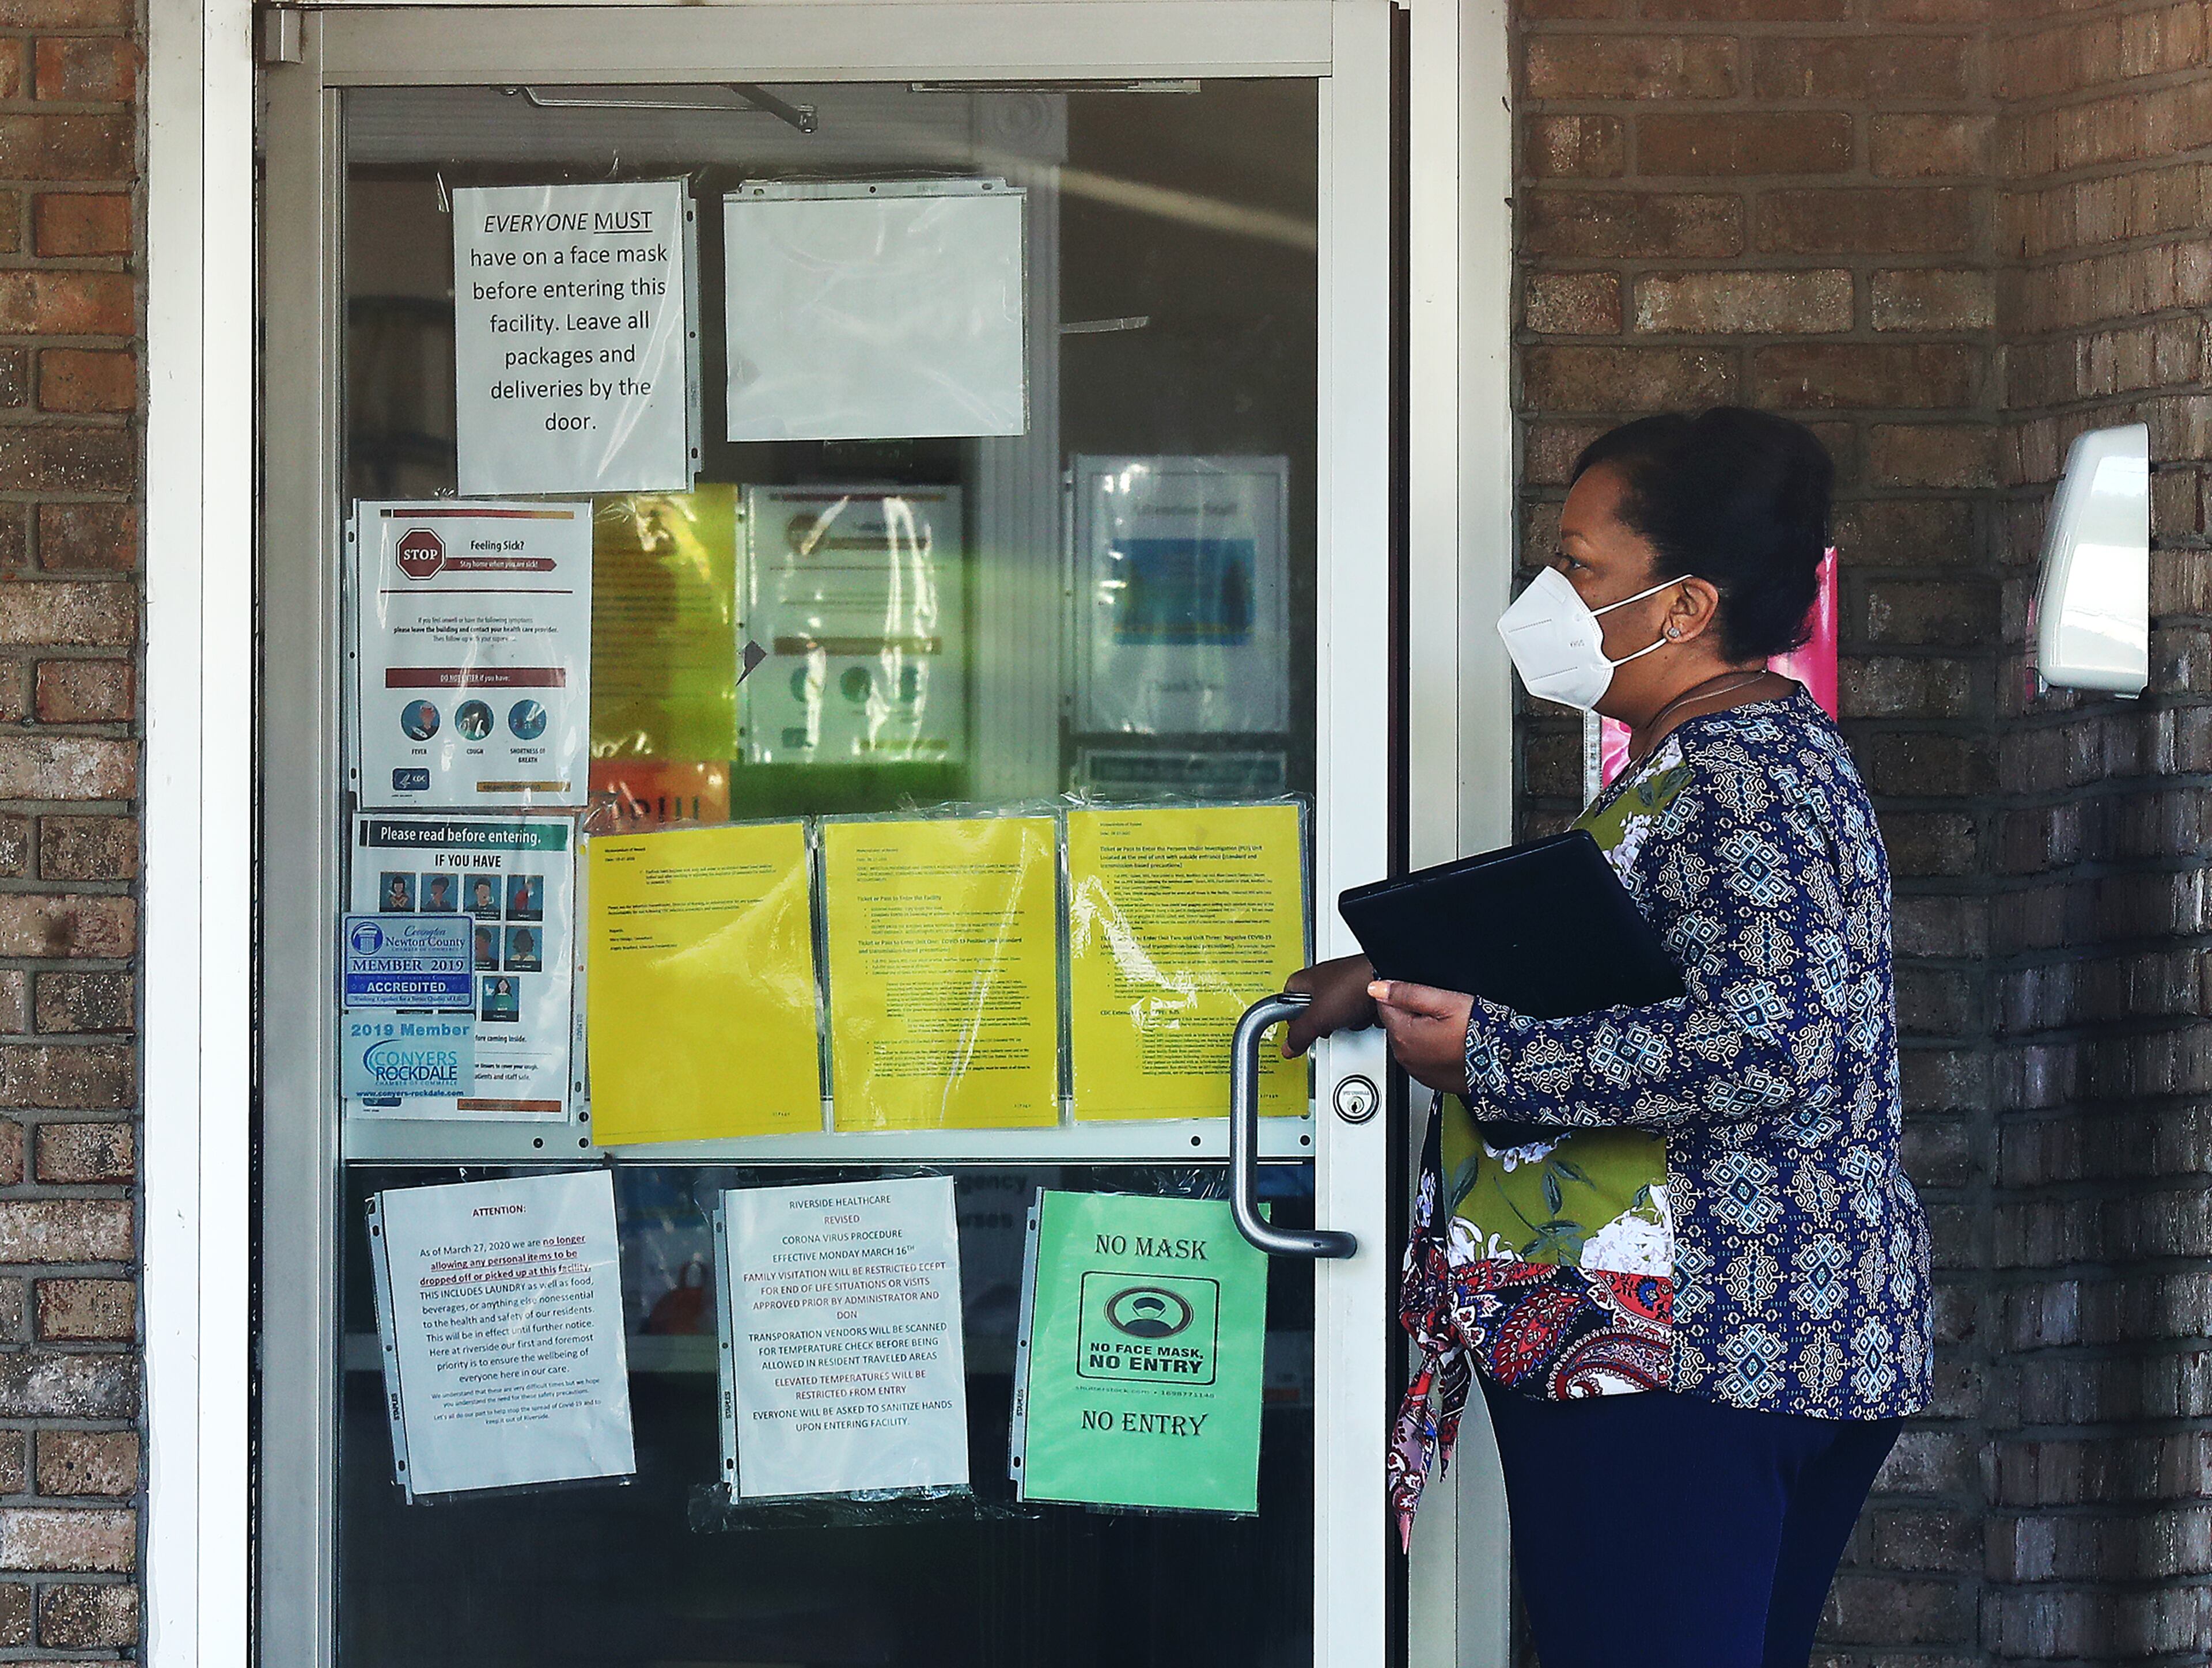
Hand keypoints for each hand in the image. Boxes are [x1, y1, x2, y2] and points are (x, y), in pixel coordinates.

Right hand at [1280, 954, 1376, 1056]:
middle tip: (1323, 1026)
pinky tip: (1362, 1016)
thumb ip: (1299, 1034)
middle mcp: (1326, 979)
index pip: (1287, 996)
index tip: (1293, 1028)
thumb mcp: (1318, 1017)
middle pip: (1313, 1008)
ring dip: (1342, 1020)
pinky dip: (1359, 1016)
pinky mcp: (1363, 992)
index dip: (1289, 1014)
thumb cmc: (1353, 985)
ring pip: (1336, 1011)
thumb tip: (1287, 1047)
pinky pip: (1355, 1010)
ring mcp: (1346, 985)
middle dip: (1320, 1021)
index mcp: (1308, 979)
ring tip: (1348, 1019)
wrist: (1387, 977)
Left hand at [1369, 980, 1475, 1095]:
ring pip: (1409, 1040)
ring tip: (1449, 1029)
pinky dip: (1431, 1049)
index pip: (1385, 1005)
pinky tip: (1450, 1044)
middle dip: (1412, 1014)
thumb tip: (1376, 988)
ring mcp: (1417, 1071)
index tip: (1426, 998)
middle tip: (1442, 1013)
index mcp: (1402, 1035)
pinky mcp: (1430, 1079)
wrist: (1503, 1062)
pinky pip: (1422, 1057)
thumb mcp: (1444, 1002)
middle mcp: (1404, 1057)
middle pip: (1397, 1023)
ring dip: (1422, 1032)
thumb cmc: (1477, 1031)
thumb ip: (1406, 993)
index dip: (1404, 995)